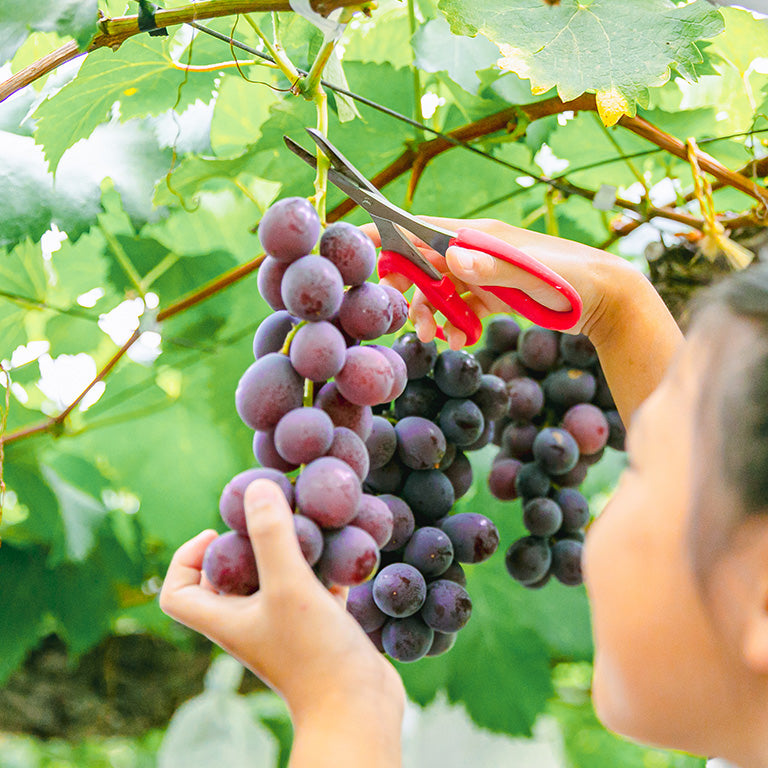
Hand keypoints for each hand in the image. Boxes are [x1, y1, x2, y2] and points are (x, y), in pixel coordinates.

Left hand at [159, 479, 403, 726]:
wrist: (360, 711)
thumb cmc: (315, 655)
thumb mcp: (289, 586)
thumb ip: (271, 535)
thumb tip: (256, 486)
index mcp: (226, 620)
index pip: (177, 592)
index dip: (186, 558)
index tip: (218, 534)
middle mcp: (251, 624)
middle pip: (228, 580)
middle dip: (246, 543)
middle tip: (272, 516)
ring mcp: (286, 629)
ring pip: (275, 581)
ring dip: (289, 551)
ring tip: (311, 525)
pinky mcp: (319, 630)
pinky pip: (313, 590)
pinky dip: (323, 569)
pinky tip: (345, 553)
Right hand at [365, 217, 635, 348]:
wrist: (607, 300)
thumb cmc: (575, 281)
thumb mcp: (534, 276)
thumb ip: (494, 267)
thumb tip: (451, 256)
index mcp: (480, 236)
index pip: (424, 229)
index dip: (389, 233)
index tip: (357, 239)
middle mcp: (477, 251)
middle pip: (425, 262)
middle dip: (407, 286)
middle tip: (396, 311)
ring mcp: (484, 273)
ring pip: (440, 290)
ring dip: (430, 313)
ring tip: (431, 338)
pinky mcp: (493, 294)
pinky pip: (460, 308)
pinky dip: (453, 324)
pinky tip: (457, 341)